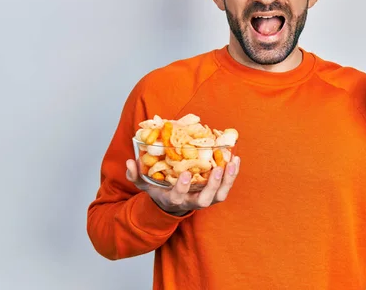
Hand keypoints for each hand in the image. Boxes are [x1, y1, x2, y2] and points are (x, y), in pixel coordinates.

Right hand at [125, 156, 240, 215]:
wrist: (171, 205)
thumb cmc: (159, 191)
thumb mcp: (145, 185)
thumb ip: (136, 175)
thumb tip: (130, 161)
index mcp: (174, 200)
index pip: (179, 196)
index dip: (183, 187)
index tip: (185, 173)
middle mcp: (192, 202)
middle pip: (205, 200)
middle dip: (213, 185)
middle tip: (218, 169)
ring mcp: (205, 200)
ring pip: (220, 195)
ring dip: (228, 180)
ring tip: (232, 161)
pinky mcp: (214, 195)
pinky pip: (226, 187)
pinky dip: (232, 175)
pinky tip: (235, 160)